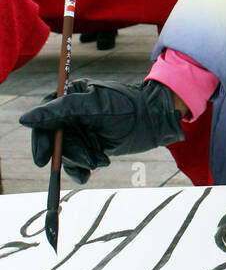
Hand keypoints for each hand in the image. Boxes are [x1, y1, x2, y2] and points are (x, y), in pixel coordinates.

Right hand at [20, 79, 183, 184]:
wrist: (155, 121)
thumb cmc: (128, 108)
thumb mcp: (94, 108)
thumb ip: (60, 111)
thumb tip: (26, 119)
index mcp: (70, 96)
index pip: (43, 119)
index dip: (41, 140)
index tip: (43, 159)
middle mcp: (72, 113)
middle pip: (55, 141)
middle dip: (71, 154)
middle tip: (90, 160)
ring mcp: (81, 130)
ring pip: (67, 154)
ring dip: (82, 160)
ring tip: (102, 159)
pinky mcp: (90, 145)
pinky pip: (75, 163)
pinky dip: (82, 169)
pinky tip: (91, 172)